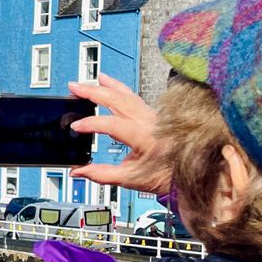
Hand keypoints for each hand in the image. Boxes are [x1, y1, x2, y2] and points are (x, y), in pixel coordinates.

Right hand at [68, 74, 169, 194]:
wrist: (187, 172)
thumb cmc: (164, 176)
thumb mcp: (130, 179)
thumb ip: (101, 174)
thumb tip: (78, 171)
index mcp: (144, 138)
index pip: (112, 125)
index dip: (91, 124)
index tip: (76, 126)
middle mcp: (149, 122)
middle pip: (117, 100)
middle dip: (93, 92)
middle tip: (74, 88)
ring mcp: (152, 116)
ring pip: (125, 94)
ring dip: (105, 86)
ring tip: (87, 82)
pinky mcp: (152, 114)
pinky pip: (133, 96)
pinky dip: (118, 87)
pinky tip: (108, 82)